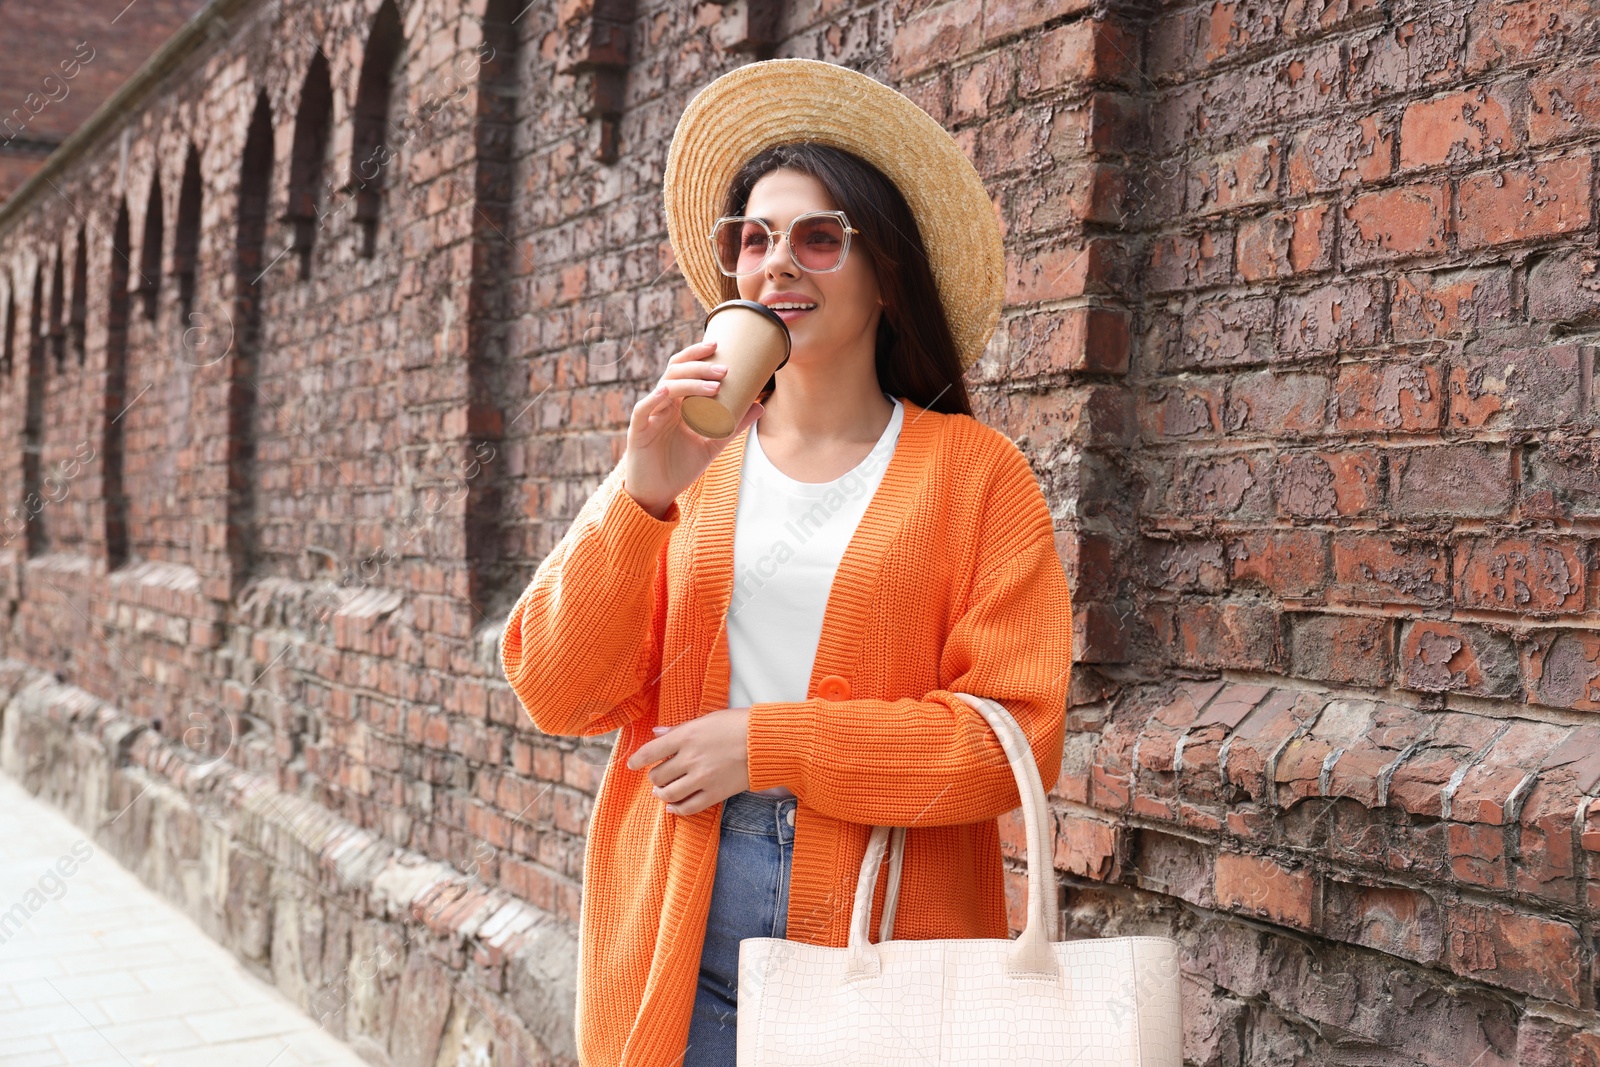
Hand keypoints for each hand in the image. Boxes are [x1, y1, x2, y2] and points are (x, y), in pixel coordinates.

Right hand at [623, 341, 764, 516]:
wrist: (659, 494)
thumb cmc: (680, 467)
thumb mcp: (712, 444)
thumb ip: (733, 425)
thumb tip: (760, 406)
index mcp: (677, 403)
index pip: (684, 370)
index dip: (697, 355)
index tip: (718, 346)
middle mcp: (662, 405)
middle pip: (675, 372)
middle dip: (699, 367)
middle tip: (724, 369)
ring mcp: (649, 416)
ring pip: (665, 387)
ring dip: (689, 382)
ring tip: (714, 386)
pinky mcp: (638, 432)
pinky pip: (643, 410)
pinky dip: (654, 398)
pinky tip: (667, 391)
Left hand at [625, 706, 752, 816]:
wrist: (765, 742)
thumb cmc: (738, 724)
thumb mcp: (706, 719)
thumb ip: (680, 729)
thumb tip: (657, 733)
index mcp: (686, 736)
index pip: (650, 751)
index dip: (637, 759)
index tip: (631, 764)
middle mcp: (690, 758)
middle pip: (658, 775)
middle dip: (654, 776)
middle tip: (658, 775)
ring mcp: (702, 778)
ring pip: (669, 794)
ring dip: (662, 794)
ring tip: (661, 791)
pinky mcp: (714, 793)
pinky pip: (688, 807)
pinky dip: (677, 809)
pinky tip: (673, 807)